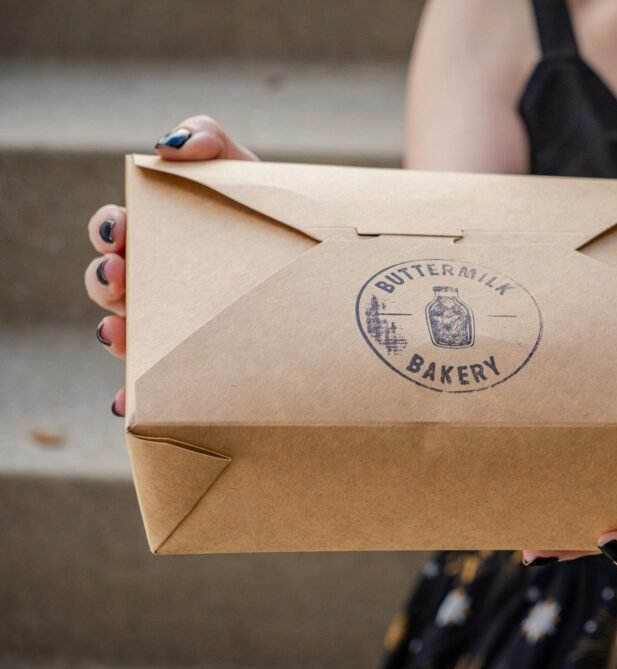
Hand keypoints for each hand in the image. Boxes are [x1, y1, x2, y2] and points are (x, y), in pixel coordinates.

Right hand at [86, 115, 257, 416]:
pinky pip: (158, 385)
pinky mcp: (198, 362)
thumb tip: (170, 145)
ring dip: (115, 334)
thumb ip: (209, 138)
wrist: (332, 260)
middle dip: (105, 280)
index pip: (118, 232)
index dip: (109, 232)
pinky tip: (128, 401)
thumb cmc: (276, 211)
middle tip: (121, 277)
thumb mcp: (244, 170)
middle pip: (113, 284)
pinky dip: (137, 392)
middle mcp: (162, 281)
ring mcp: (176, 324)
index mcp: (163, 235)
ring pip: (128, 333)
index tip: (121, 233)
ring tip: (121, 333)